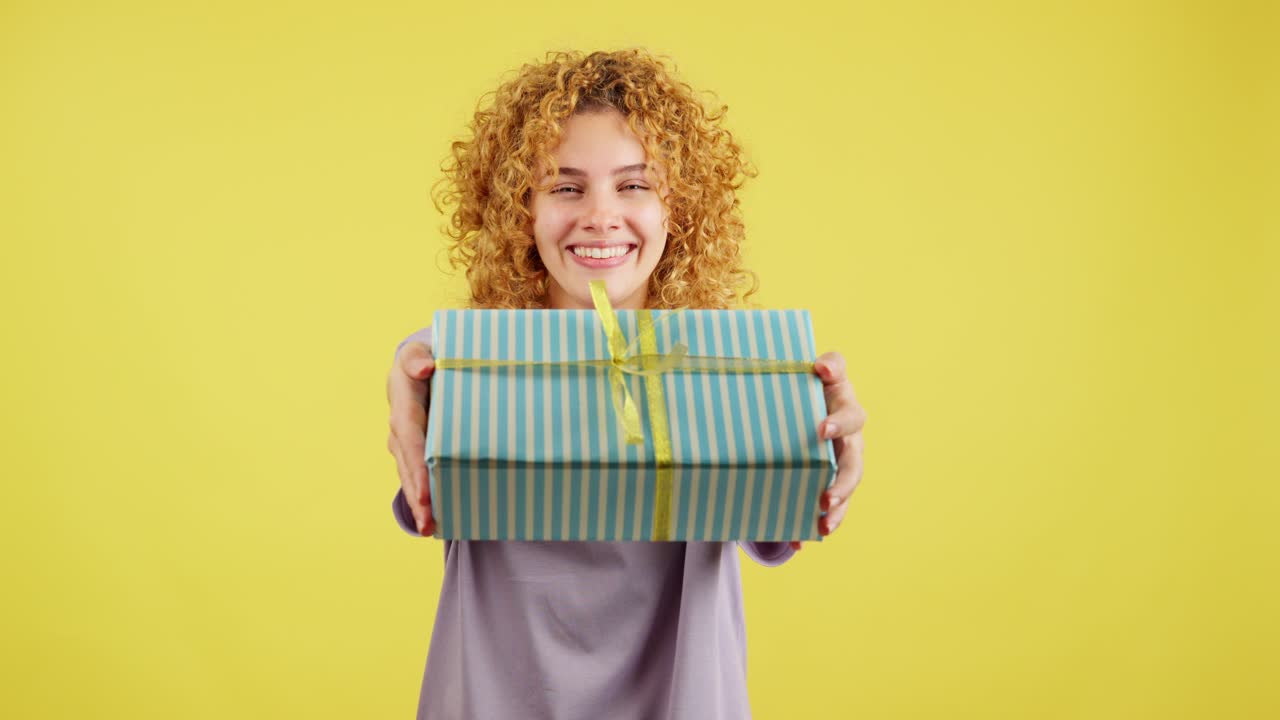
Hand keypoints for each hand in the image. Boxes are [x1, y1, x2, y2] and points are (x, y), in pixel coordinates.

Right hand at [386, 341, 434, 535]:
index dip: (417, 461)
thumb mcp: (421, 351)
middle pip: (408, 463)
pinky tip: (435, 522)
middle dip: (418, 491)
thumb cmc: (427, 357)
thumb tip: (425, 367)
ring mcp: (404, 442)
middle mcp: (399, 426)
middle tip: (430, 518)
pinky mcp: (413, 452)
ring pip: (410, 475)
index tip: (427, 483)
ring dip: (419, 502)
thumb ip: (419, 358)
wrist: (419, 365)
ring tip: (430, 528)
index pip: (409, 433)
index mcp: (403, 401)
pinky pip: (417, 477)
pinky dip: (424, 499)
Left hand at [790, 351, 866, 550]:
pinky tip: (800, 541)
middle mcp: (850, 440)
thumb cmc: (809, 384)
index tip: (820, 430)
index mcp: (846, 409)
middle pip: (854, 463)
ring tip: (822, 524)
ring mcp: (843, 464)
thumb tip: (821, 365)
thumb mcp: (815, 370)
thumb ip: (827, 364)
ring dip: (837, 508)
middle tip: (826, 495)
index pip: (851, 415)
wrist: (799, 405)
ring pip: (847, 490)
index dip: (839, 423)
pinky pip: (831, 507)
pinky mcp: (832, 481)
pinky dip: (817, 524)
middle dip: (843, 482)